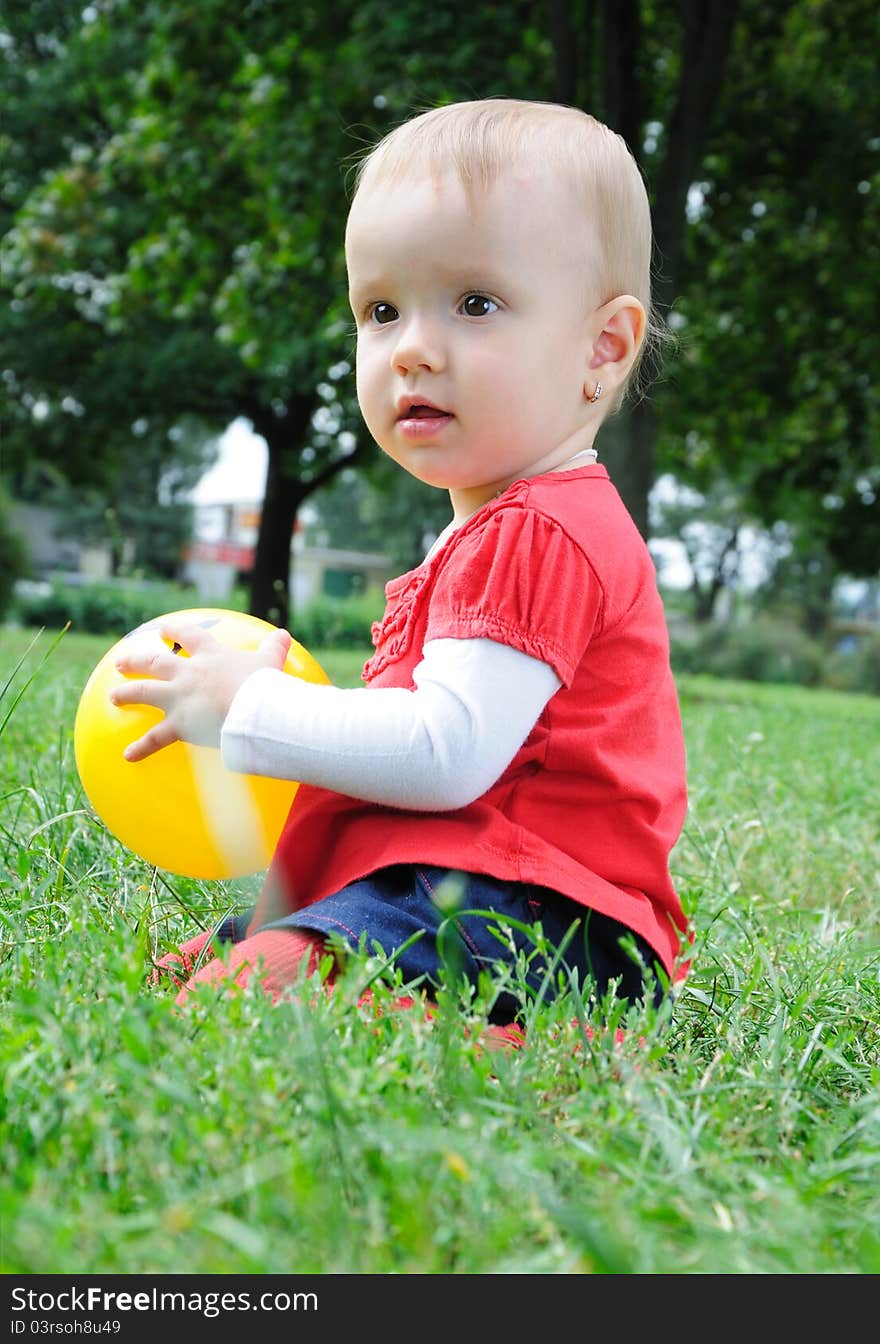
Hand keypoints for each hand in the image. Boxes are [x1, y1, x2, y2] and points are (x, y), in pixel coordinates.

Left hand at [109, 617, 291, 760]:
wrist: (252, 708)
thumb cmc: (263, 685)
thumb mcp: (270, 661)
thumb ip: (274, 648)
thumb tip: (284, 634)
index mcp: (211, 657)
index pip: (189, 637)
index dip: (175, 632)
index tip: (163, 630)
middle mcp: (189, 674)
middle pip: (156, 663)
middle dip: (137, 660)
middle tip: (122, 661)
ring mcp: (179, 698)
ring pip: (145, 692)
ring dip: (127, 694)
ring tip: (113, 696)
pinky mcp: (179, 724)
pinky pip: (155, 738)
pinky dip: (141, 747)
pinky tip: (128, 756)